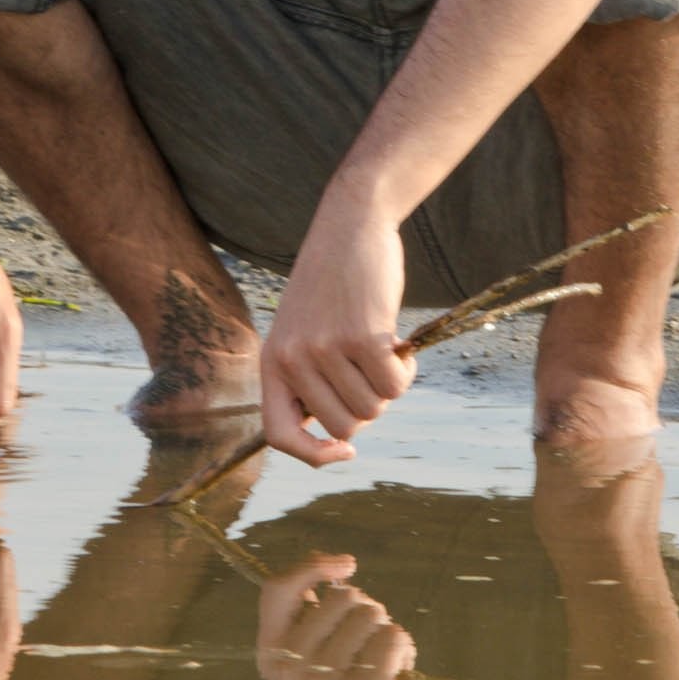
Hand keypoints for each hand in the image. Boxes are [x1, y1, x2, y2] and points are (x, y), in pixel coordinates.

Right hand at [258, 555, 412, 679]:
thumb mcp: (296, 676)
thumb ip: (306, 627)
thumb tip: (337, 570)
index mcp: (270, 656)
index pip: (278, 589)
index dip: (312, 566)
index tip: (345, 564)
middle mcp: (292, 666)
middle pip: (342, 597)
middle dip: (365, 610)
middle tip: (368, 642)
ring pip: (373, 615)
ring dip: (387, 631)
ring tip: (384, 661)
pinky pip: (394, 639)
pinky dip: (405, 648)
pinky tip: (402, 670)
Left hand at [261, 203, 412, 465]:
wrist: (350, 224)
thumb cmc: (332, 282)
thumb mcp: (302, 329)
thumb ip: (310, 376)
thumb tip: (339, 435)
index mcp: (273, 361)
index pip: (279, 435)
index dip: (312, 455)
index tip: (344, 450)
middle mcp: (293, 359)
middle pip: (343, 426)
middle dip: (367, 407)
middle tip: (371, 372)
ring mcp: (326, 349)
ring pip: (374, 407)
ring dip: (389, 385)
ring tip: (384, 349)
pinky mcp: (362, 336)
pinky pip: (394, 384)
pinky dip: (406, 370)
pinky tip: (398, 342)